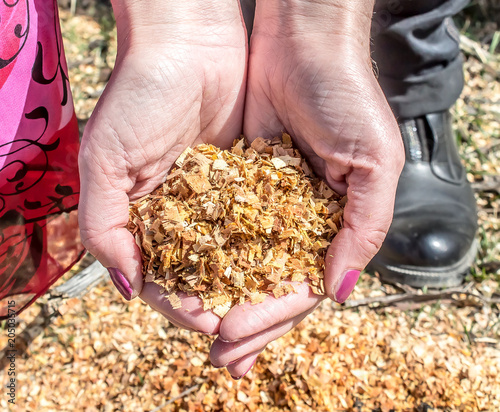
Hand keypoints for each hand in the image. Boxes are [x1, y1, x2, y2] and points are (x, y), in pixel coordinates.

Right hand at [78, 0, 246, 333]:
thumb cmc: (139, 95)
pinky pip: (266, 225)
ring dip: (253, 288)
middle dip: (226, 309)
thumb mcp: (105, 161)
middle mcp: (185, 217)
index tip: (211, 325)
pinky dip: (276, 249)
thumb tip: (127, 288)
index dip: (185, 307)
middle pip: (206, 278)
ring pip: (239, 259)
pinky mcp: (252, 181)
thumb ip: (105, 227)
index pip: (166, 280)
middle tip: (246, 338)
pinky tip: (291, 269)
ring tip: (272, 311)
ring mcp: (220, 201)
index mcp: (146, 221)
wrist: (189, 44)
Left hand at [211, 0, 403, 375]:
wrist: (305, 45)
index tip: (232, 336)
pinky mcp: (236, 181)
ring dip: (219, 297)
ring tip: (192, 326)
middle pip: (267, 285)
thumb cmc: (347, 98)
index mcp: (333, 226)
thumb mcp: (375, 162)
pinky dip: (202, 253)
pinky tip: (184, 276)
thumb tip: (337, 291)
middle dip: (243, 322)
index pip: (300, 287)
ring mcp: (265, 204)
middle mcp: (297, 221)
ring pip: (240, 263)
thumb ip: (363, 227)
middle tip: (215, 359)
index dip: (270, 316)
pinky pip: (217, 224)